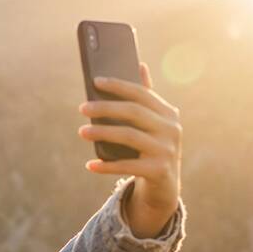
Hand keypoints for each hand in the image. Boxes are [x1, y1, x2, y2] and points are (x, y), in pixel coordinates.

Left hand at [78, 61, 181, 236]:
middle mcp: (171, 129)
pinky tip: (90, 165)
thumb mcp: (152, 124)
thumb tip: (139, 64)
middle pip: (134, 112)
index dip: (118, 85)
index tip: (95, 81)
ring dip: (103, 133)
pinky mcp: (159, 171)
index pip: (141, 93)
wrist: (164, 187)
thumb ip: (145, 98)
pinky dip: (107, 166)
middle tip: (82, 108)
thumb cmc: (152, 148)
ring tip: (82, 132)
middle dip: (106, 108)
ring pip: (129, 136)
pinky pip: (128, 166)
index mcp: (168, 113)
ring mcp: (167, 150)